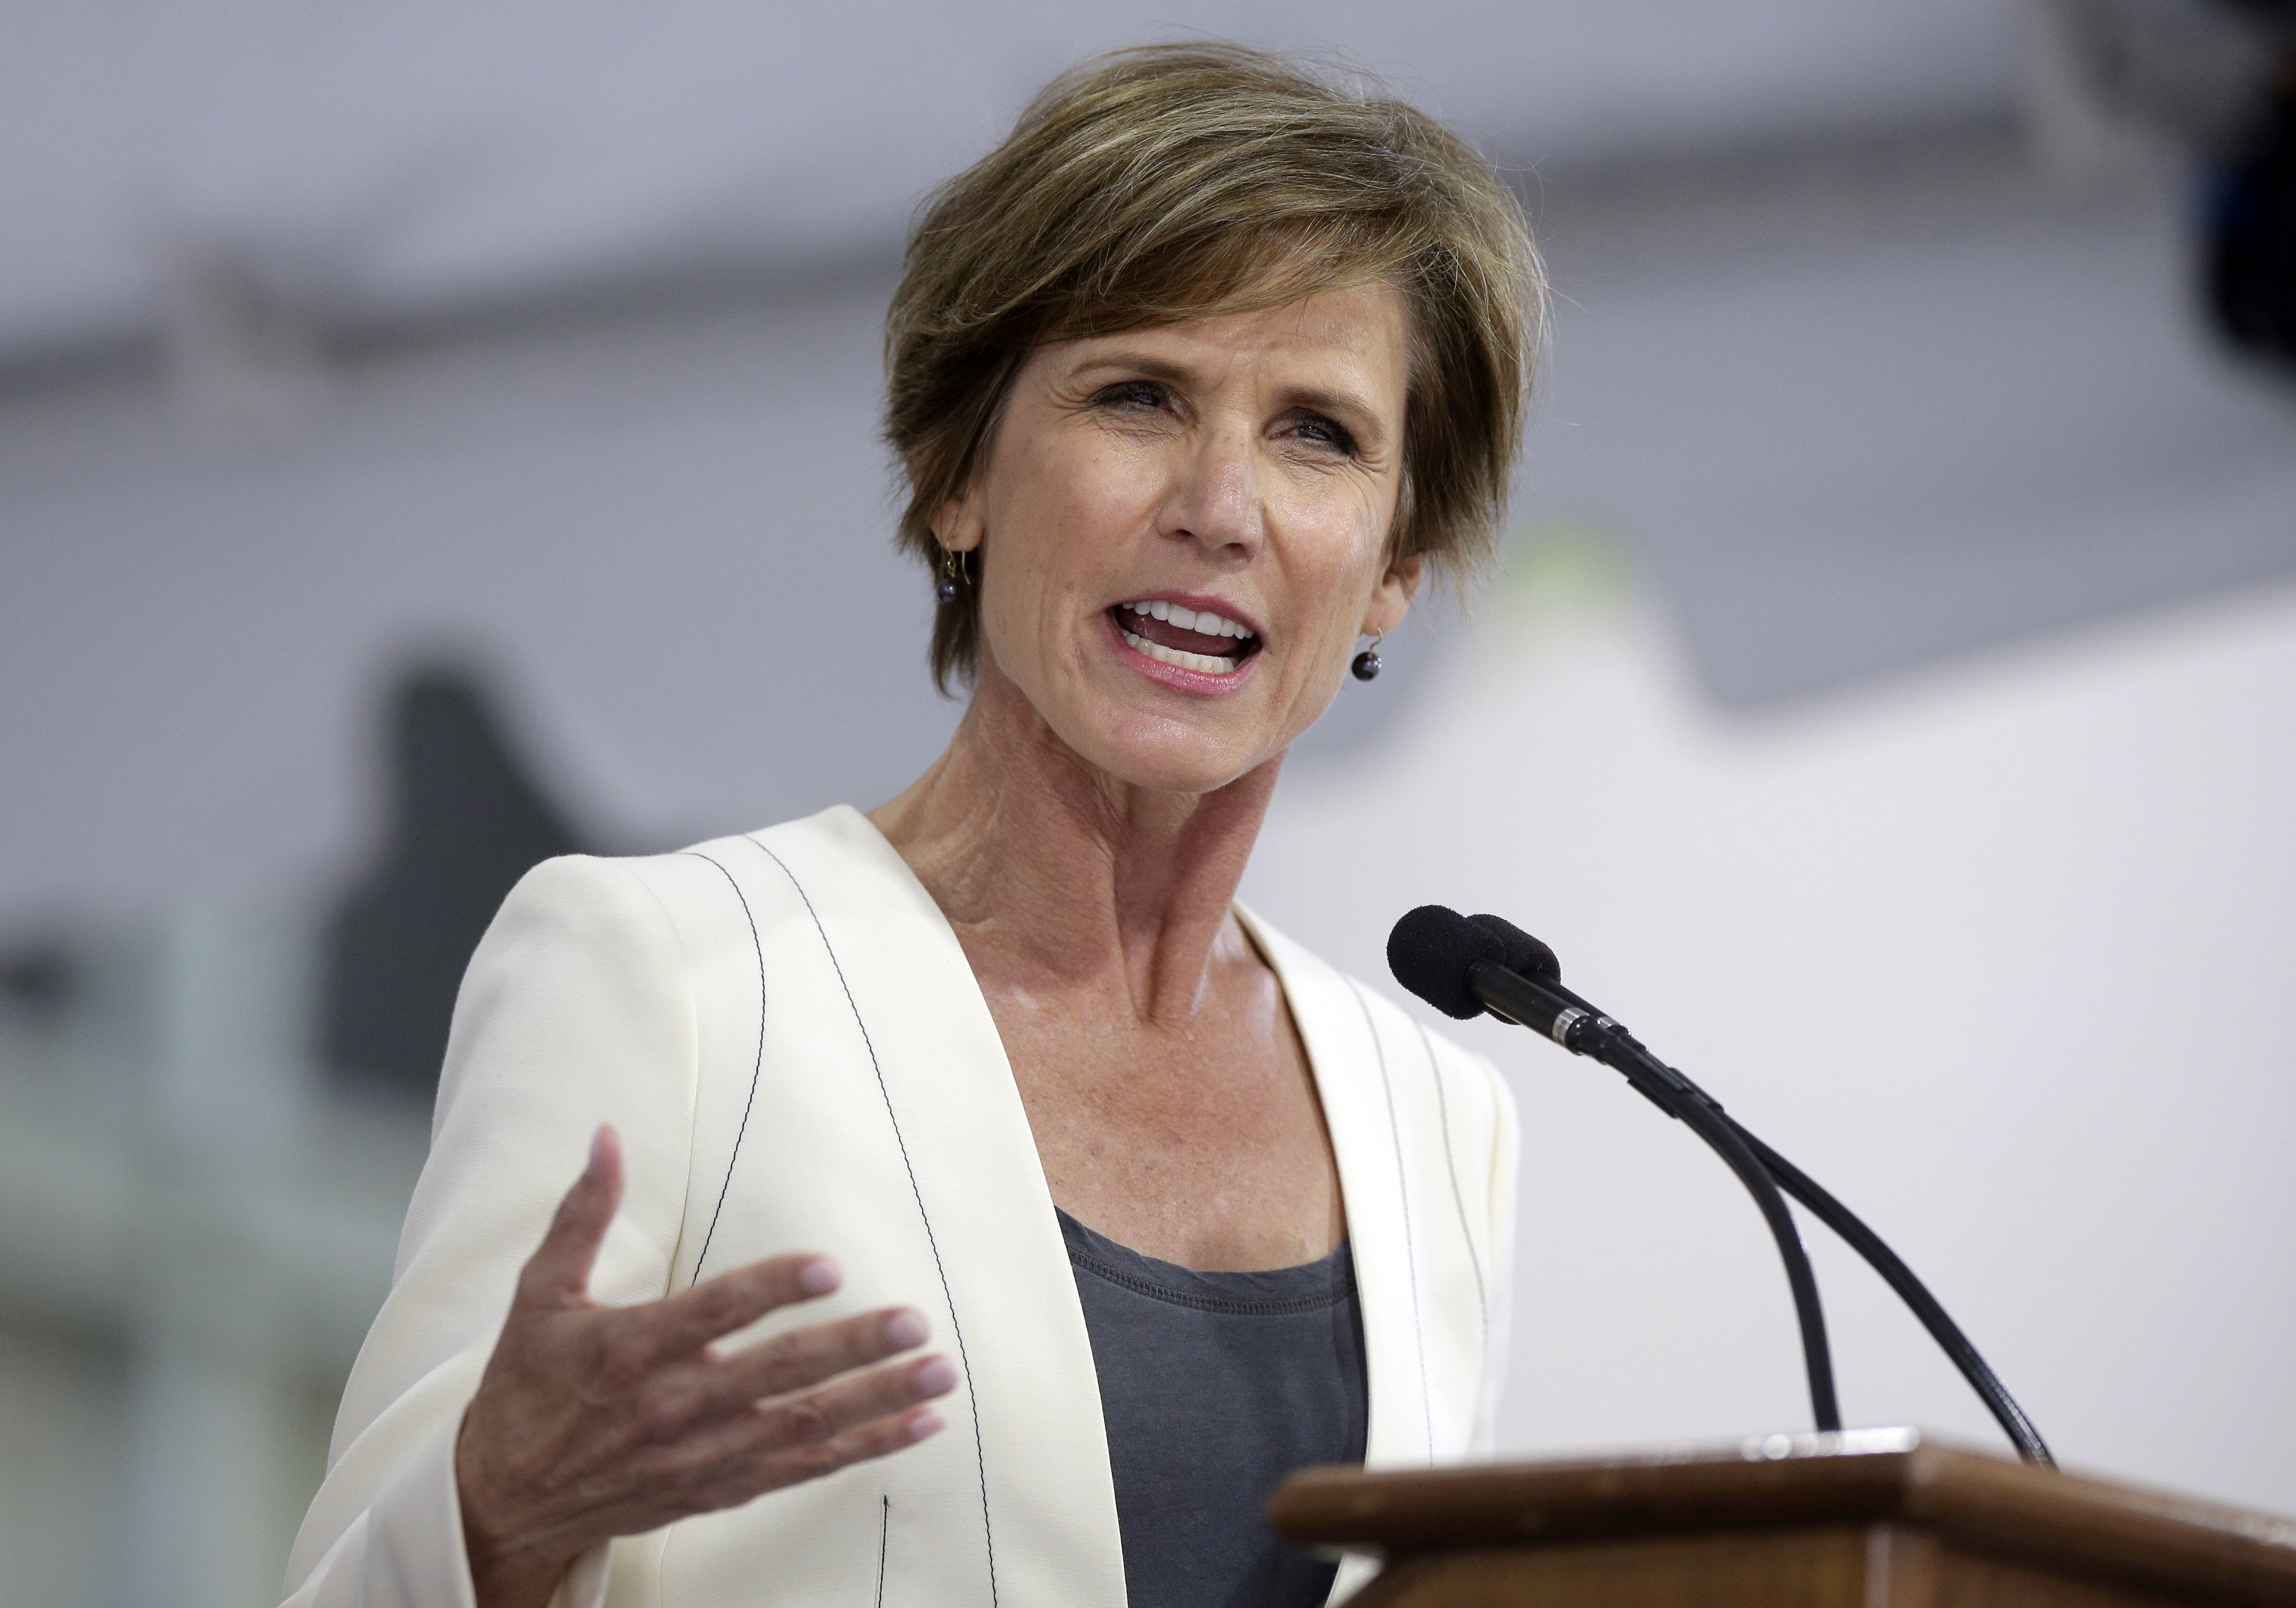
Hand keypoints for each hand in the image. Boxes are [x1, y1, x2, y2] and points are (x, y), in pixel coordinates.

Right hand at [454, 1126, 954, 1607]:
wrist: (504, 1499)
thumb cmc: (526, 1386)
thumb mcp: (539, 1294)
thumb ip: (582, 1214)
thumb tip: (607, 1137)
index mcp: (628, 1351)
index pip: (713, 1314)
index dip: (771, 1289)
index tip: (829, 1267)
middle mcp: (672, 1407)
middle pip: (776, 1374)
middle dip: (851, 1348)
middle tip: (914, 1323)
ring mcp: (702, 1454)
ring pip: (804, 1426)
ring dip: (877, 1400)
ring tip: (939, 1375)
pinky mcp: (721, 1487)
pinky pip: (804, 1468)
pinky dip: (864, 1449)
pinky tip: (919, 1428)